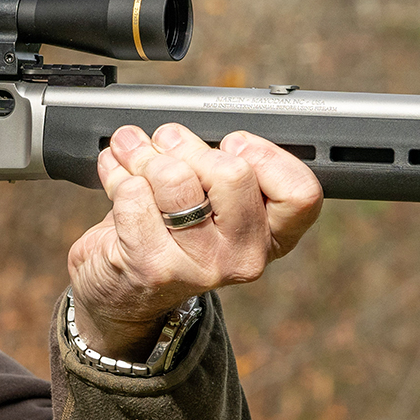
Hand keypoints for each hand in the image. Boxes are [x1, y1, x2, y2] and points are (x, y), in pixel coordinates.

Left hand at [66, 123, 322, 358]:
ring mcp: (202, 266)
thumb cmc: (171, 232)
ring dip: (144, 156)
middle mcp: (246, 256)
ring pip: (176, 178)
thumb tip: (182, 131)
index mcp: (272, 235)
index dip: (264, 155)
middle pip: (233, 173)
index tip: (231, 145)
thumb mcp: (211, 199)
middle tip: (165, 143)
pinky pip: (134, 196)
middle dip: (187, 145)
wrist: (126, 288)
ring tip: (133, 154)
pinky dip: (118, 178)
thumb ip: (218, 165)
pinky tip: (119, 184)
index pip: (300, 192)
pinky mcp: (155, 267)